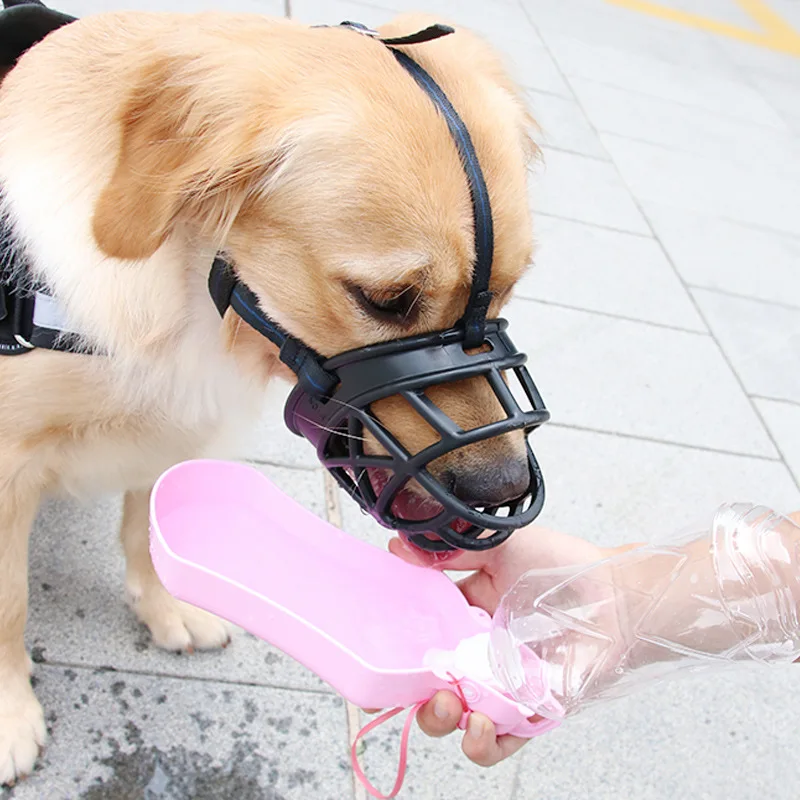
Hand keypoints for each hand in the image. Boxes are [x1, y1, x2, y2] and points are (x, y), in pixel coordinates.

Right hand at [388, 522, 618, 765]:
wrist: (617, 594)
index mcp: (467, 614)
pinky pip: (502, 742)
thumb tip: (398, 547)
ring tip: (448, 706)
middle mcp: (480, 654)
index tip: (381, 652)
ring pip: (458, 718)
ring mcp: (504, 685)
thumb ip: (450, 550)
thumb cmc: (563, 565)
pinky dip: (485, 743)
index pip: (423, 638)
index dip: (399, 649)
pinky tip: (482, 724)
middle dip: (416, 694)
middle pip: (432, 685)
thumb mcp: (499, 545)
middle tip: (423, 684)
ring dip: (441, 721)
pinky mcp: (531, 711)